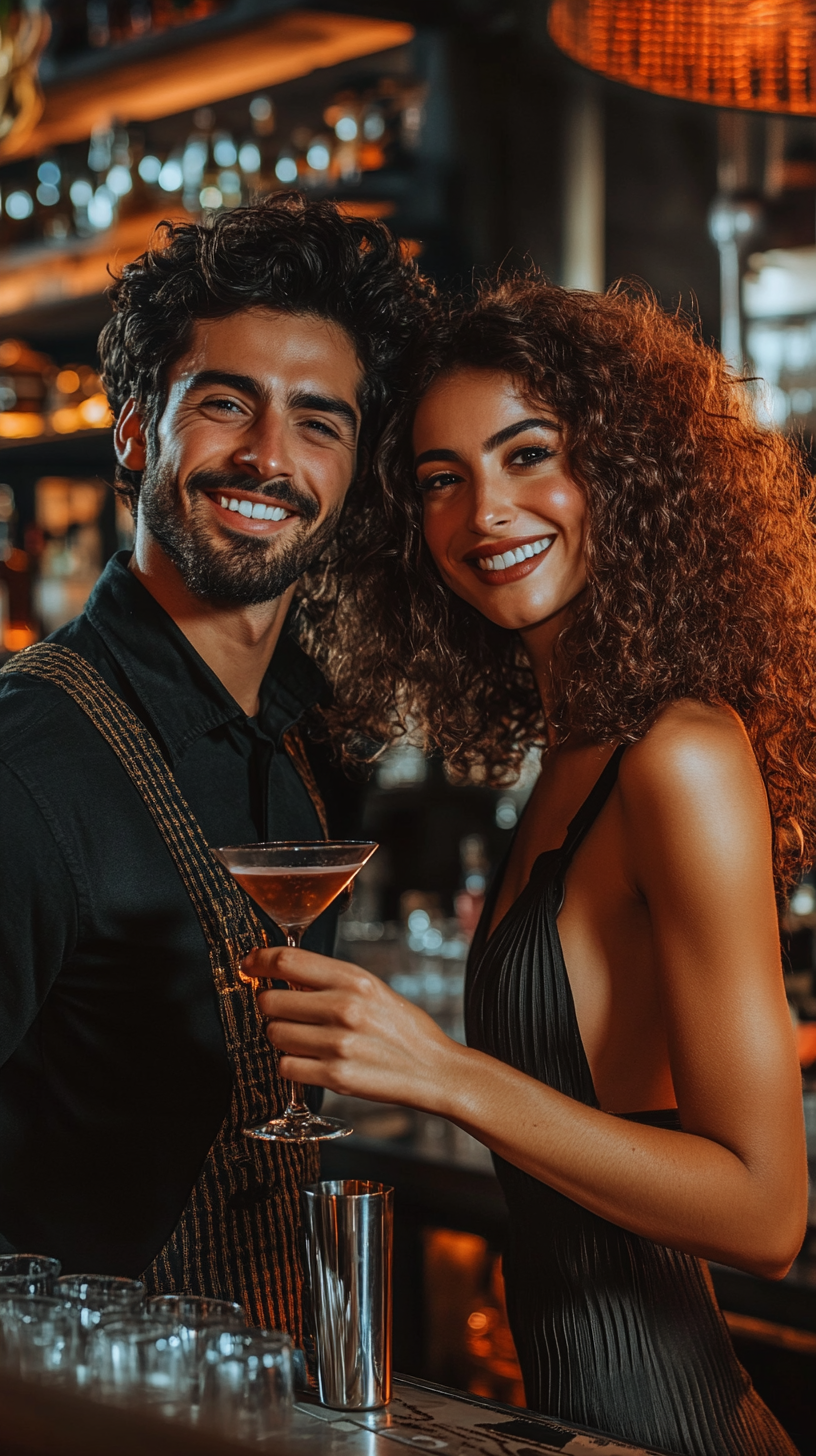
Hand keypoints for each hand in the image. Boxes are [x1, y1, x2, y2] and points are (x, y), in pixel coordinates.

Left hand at [242, 946, 461, 1109]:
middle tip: (287, 1012)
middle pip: (271, 1000)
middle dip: (272, 1006)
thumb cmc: (403, 1028)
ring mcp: (338, 1044)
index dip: (259, 961)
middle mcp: (344, 1008)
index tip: (249, 964)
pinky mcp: (335, 1077)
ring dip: (283, 1037)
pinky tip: (313, 1061)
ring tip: (308, 1039)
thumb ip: (331, 980)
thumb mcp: (373, 989)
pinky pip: (285, 1067)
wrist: (433, 1070)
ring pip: (275, 1034)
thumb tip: (282, 972)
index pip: (287, 961)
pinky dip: (293, 1065)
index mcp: (355, 979)